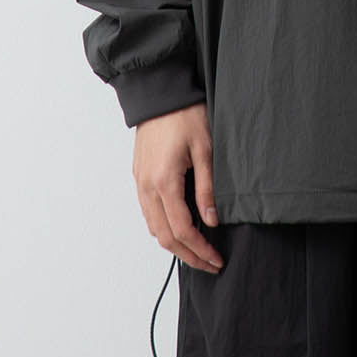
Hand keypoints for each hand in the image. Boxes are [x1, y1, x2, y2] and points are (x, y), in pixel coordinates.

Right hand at [132, 101, 224, 274]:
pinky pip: (148, 212)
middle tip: (209, 263)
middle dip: (188, 256)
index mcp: (164, 182)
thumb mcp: (206, 149)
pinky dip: (163, 227)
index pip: (182, 231)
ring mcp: (140, 182)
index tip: (216, 259)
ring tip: (197, 250)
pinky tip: (179, 227)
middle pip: (164, 237)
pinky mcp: (140, 175)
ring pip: (153, 227)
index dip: (200, 251)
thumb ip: (207, 188)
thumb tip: (211, 220)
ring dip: (174, 244)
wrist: (160, 93)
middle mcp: (147, 187)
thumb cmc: (185, 114)